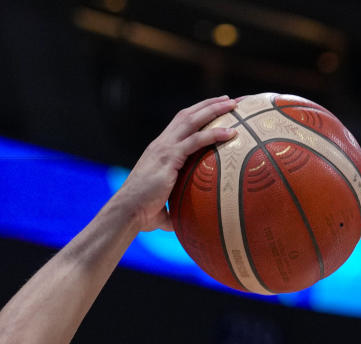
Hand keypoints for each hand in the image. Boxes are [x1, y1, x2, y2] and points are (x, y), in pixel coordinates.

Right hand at [119, 96, 236, 232]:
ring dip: (214, 110)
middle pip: (188, 115)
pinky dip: (213, 134)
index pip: (181, 124)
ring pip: (192, 120)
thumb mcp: (162, 208)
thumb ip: (174, 211)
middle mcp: (162, 144)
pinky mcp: (169, 157)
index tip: (216, 108)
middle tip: (231, 100)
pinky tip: (231, 133)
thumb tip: (185, 225)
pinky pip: (195, 141)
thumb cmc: (142, 214)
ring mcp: (164, 148)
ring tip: (234, 105)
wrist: (127, 211)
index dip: (198, 114)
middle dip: (209, 104)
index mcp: (160, 151)